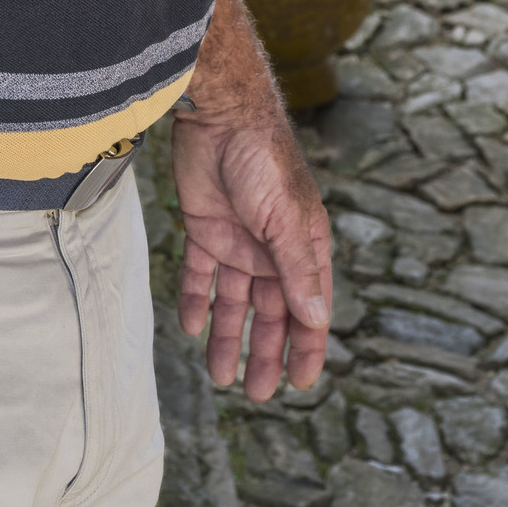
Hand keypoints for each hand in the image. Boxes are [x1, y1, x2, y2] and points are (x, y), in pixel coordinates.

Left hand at [172, 0, 334, 399]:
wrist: (217, 113)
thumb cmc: (263, 156)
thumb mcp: (284, 218)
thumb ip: (297, 270)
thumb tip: (317, 320)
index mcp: (302, 245)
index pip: (309, 306)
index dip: (307, 345)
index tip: (300, 383)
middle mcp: (272, 247)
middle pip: (270, 311)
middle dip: (265, 351)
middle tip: (257, 393)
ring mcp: (238, 238)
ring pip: (234, 299)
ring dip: (228, 335)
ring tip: (220, 375)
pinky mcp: (204, 227)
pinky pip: (200, 273)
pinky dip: (196, 300)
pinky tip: (190, 326)